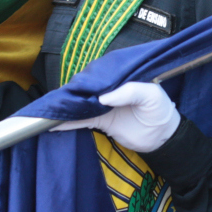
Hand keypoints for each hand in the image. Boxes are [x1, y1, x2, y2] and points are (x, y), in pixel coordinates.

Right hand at [56, 81, 181, 152]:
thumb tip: (102, 98)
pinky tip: (52, 124)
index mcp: (120, 77)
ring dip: (65, 108)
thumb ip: (130, 91)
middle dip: (71, 93)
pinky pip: (81, 120)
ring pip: (80, 104)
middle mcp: (108, 89)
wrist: (163, 136)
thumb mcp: (151, 95)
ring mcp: (102, 105)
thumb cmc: (160, 109)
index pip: (98, 75)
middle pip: (85, 89)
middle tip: (57, 99)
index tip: (75, 86)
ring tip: (47, 111)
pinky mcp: (100, 121)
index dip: (86, 80)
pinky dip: (67, 122)